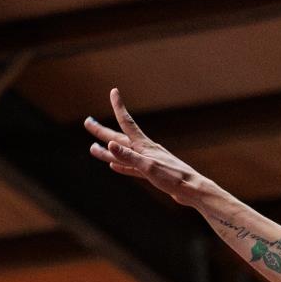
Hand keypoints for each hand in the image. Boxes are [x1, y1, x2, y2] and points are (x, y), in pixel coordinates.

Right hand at [84, 88, 215, 206]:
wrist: (192, 190)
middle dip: (102, 131)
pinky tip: (114, 166)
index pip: (127, 123)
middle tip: (87, 122)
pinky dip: (121, 165)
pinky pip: (130, 167)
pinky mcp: (150, 173)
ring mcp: (147, 161)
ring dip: (107, 150)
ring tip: (92, 148)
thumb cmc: (173, 178)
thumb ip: (128, 156)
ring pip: (122, 153)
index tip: (114, 91)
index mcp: (144, 146)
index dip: (119, 107)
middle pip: (118, 137)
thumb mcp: (148, 167)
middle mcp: (144, 150)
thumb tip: (109, 144)